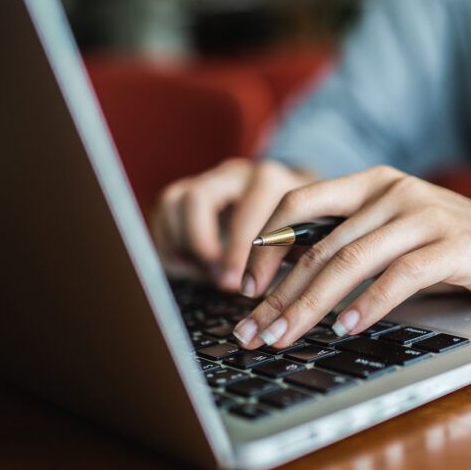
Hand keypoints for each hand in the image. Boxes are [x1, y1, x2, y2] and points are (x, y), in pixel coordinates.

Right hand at [152, 158, 314, 290]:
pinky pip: (165, 211)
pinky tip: (191, 265)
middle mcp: (235, 174)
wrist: (297, 197)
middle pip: (197, 199)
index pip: (246, 212)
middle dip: (201, 245)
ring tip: (203, 272)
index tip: (237, 284)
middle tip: (216, 277)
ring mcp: (210, 179)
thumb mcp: (305, 236)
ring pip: (175, 202)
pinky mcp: (191, 191)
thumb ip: (290, 256)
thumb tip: (271, 295)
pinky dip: (170, 242)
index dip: (237, 252)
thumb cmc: (302, 225)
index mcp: (268, 180)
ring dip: (182, 243)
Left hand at [231, 165, 470, 348]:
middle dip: (280, 294)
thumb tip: (286, 285)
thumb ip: (351, 243)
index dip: (264, 245)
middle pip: (319, 245)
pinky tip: (345, 329)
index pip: (298, 202)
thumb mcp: (395, 233)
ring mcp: (423, 214)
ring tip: (286, 338)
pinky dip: (367, 305)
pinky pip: (399, 276)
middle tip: (253, 332)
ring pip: (351, 261)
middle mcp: (392, 190)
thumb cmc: (454, 245)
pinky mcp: (453, 243)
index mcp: (370, 183)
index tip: (244, 290)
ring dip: (311, 306)